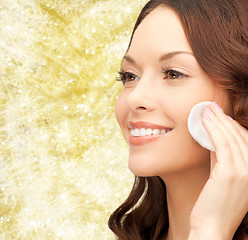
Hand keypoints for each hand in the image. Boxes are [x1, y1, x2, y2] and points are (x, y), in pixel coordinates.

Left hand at [188, 102, 247, 239]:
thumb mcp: (222, 175)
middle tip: (212, 106)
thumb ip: (221, 157)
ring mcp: (245, 172)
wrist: (212, 227)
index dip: (232, 125)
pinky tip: (205, 120)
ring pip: (231, 138)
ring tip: (207, 109)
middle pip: (240, 136)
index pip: (245, 141)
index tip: (220, 114)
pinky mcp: (231, 173)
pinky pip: (222, 144)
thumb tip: (213, 137)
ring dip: (218, 120)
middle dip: (224, 119)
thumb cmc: (214, 202)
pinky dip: (213, 129)